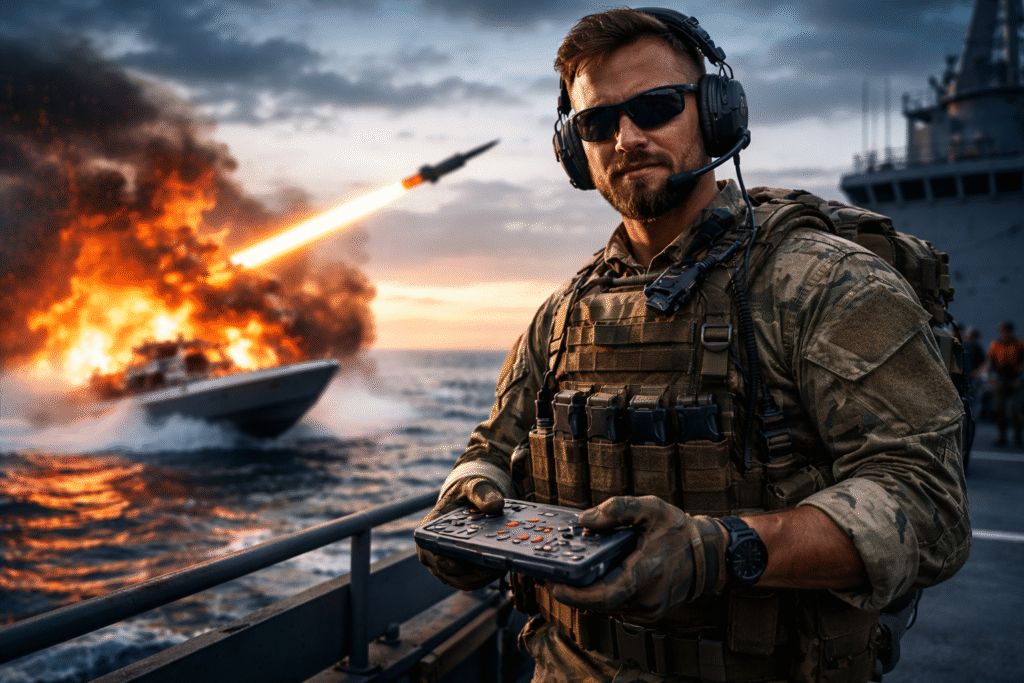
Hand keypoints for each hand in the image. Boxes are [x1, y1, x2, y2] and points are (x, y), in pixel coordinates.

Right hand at [417, 476, 505, 589]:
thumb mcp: (473, 487)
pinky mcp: (459, 572)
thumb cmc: (466, 494)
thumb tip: (495, 505)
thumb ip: (481, 493)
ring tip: (504, 564)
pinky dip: (488, 577)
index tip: (471, 562)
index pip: (434, 556)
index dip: (450, 563)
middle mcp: (432, 554)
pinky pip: (473, 582)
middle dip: (476, 572)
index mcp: (428, 534)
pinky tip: (502, 566)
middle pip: (452, 574)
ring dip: (485, 577)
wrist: (469, 501)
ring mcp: (445, 567)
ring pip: (464, 582)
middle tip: (499, 564)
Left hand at [546, 496, 727, 622]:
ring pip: (607, 608)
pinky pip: (616, 607)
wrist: (708, 555)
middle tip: (549, 576)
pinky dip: (601, 595)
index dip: (577, 595)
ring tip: (566, 574)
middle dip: (572, 593)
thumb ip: (617, 510)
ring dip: (586, 594)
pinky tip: (590, 579)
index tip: (553, 585)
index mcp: (648, 572)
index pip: (606, 594)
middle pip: (600, 604)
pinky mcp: (648, 614)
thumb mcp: (651, 508)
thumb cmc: (678, 530)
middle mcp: (649, 598)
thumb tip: (584, 520)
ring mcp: (649, 610)